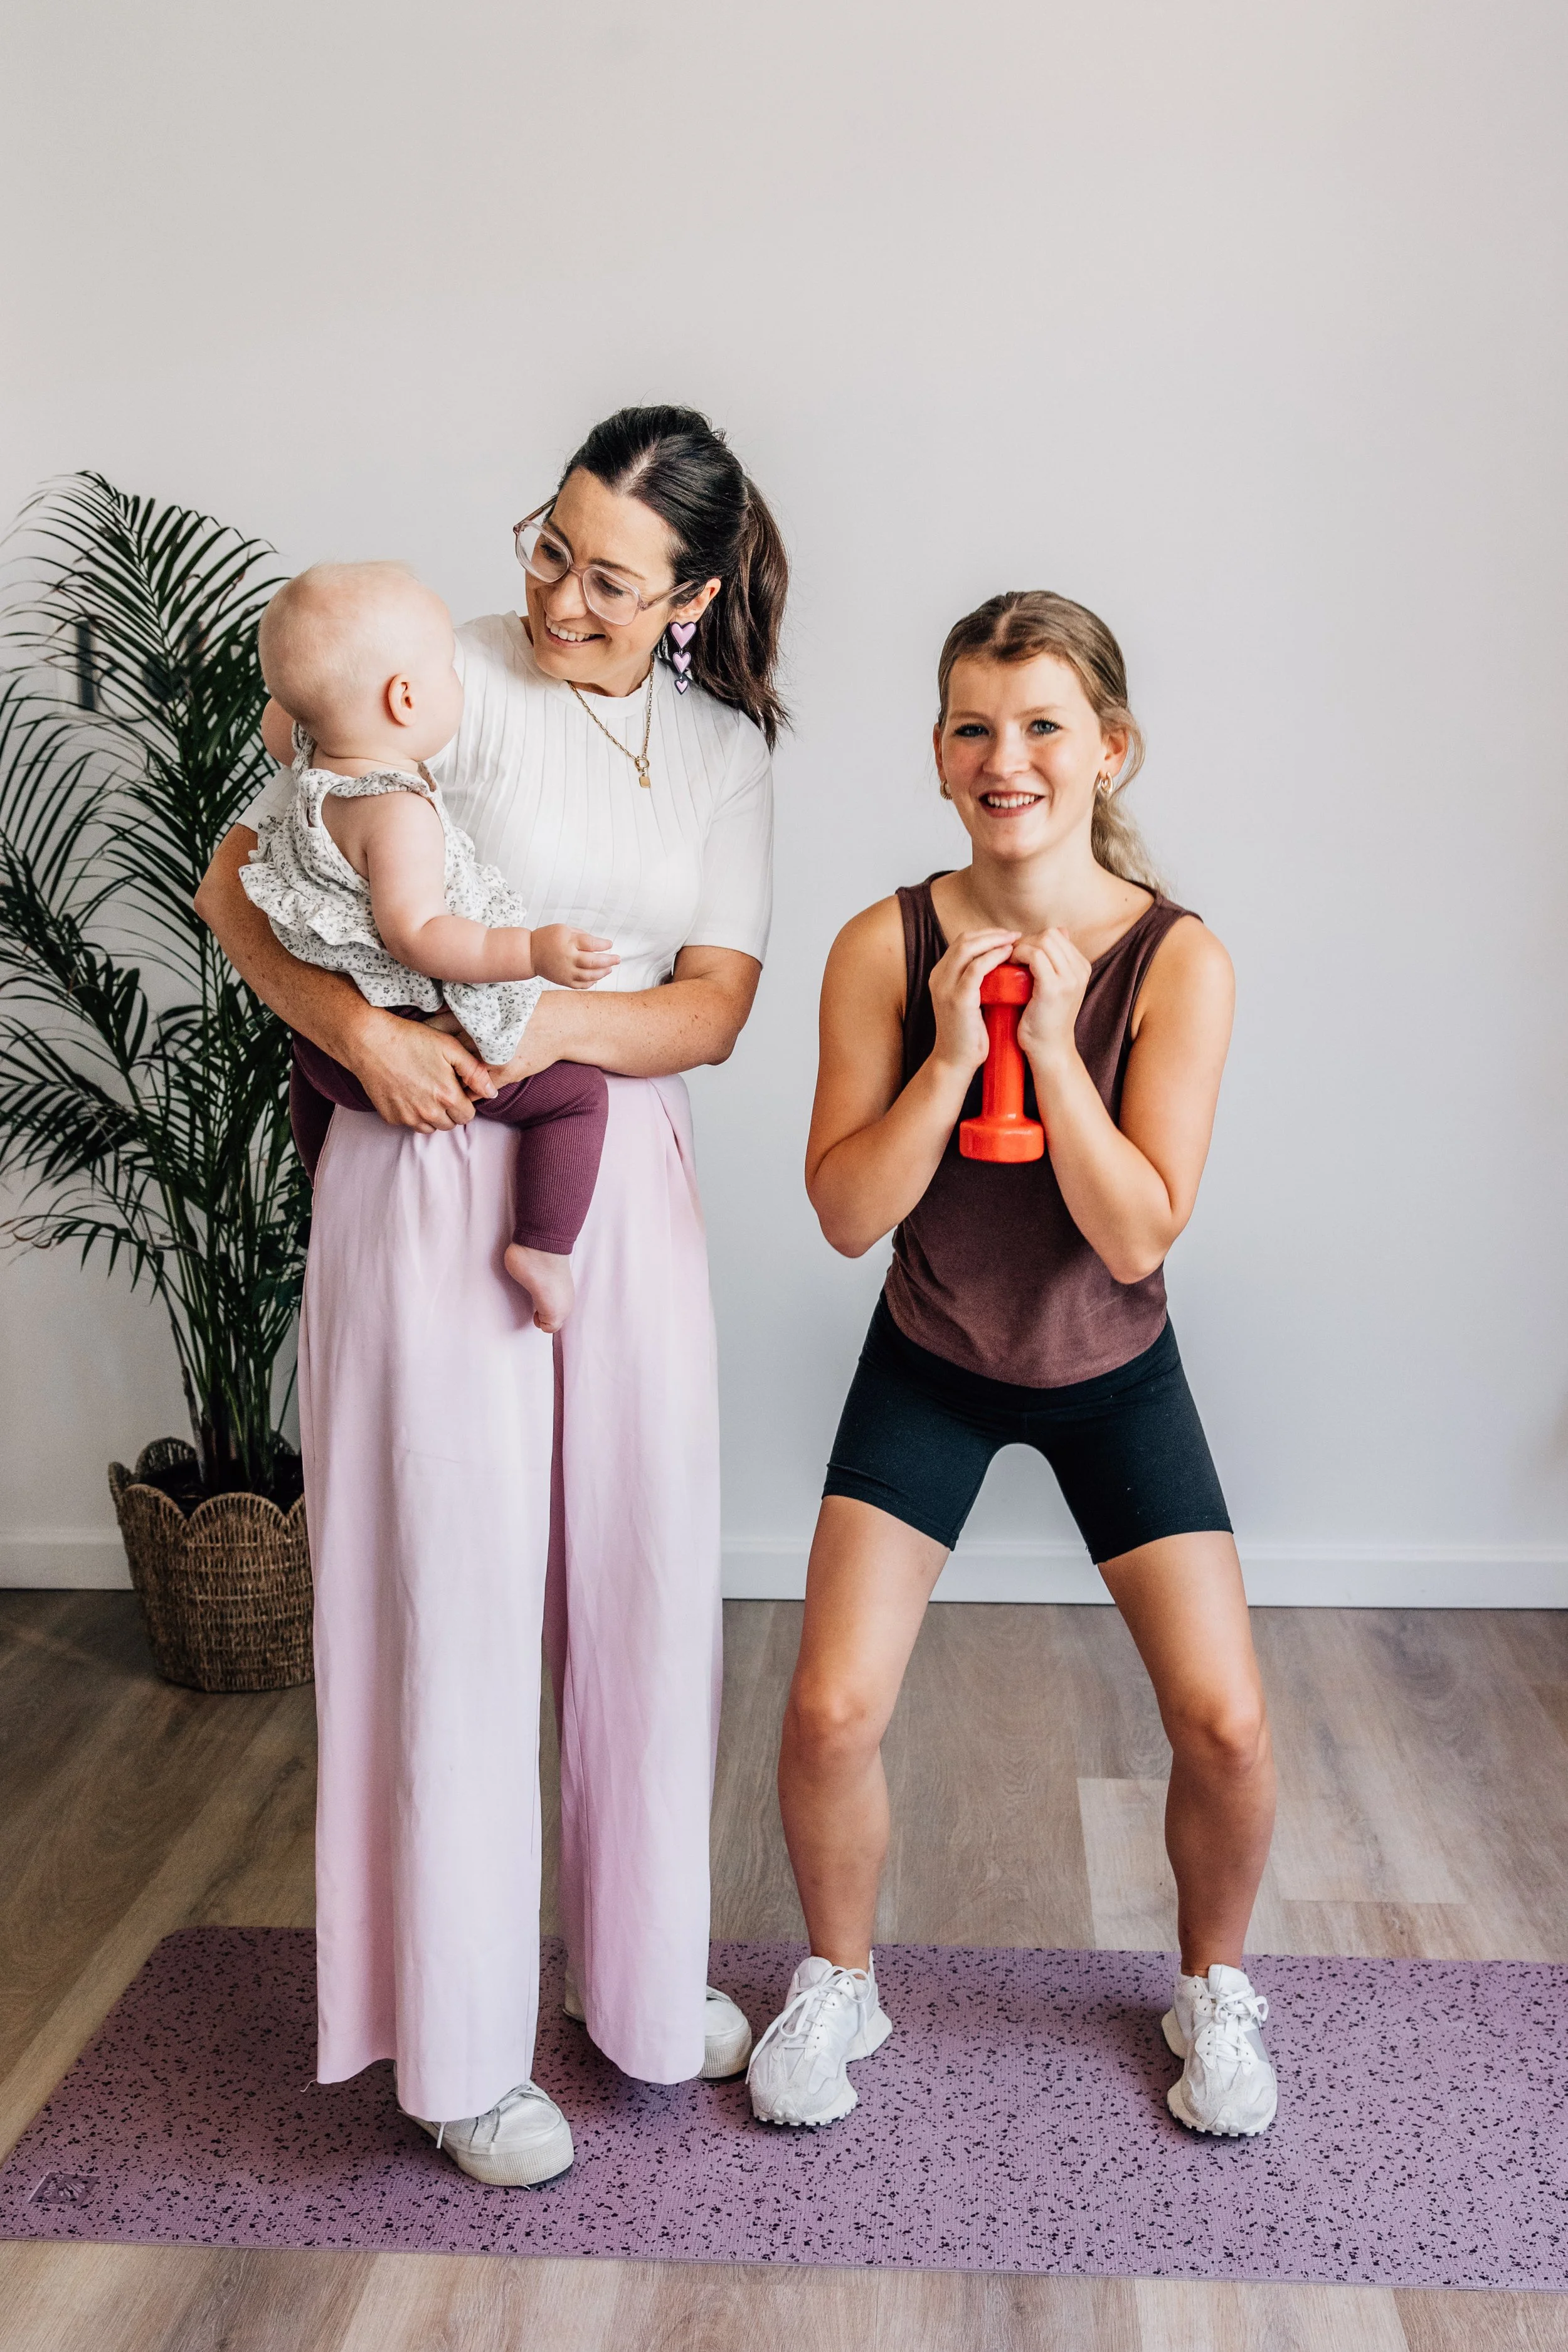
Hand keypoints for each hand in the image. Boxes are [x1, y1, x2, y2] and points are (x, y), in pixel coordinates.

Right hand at [345, 1007, 495, 1130]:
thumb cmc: (412, 1039)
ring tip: (424, 1091)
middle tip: (440, 1088)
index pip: (468, 1116)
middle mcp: (428, 1112)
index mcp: (447, 1096)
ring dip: (432, 1115)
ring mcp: (408, 1117)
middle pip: (450, 1124)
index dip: (465, 1102)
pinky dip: (412, 1113)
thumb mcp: (449, 1047)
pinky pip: (410, 1123)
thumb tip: (491, 1092)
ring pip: (430, 1127)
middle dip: (450, 1110)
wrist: (371, 1042)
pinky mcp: (391, 1117)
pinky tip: (408, 1092)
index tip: (456, 1089)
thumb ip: (474, 1072)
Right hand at [531, 924, 618, 989]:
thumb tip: (599, 944)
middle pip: (593, 962)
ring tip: (610, 968)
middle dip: (609, 960)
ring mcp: (566, 971)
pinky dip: (592, 982)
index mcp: (568, 942)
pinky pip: (582, 985)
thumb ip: (582, 935)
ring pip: (590, 976)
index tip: (609, 944)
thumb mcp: (564, 929)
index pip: (591, 944)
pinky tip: (597, 976)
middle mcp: (568, 958)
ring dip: (603, 972)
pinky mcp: (564, 981)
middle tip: (618, 959)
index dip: (603, 945)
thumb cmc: (548, 938)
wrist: (529, 954)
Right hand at [927, 928, 1020, 1076]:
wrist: (956, 1061)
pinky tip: (1008, 955)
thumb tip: (1002, 964)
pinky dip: (993, 957)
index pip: (962, 942)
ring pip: (968, 948)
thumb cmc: (969, 1034)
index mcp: (940, 975)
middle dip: (992, 933)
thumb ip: (977, 981)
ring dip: (994, 940)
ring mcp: (945, 987)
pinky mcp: (958, 999)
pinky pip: (976, 968)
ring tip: (1015, 941)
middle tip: (1015, 935)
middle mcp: (938, 977)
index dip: (986, 935)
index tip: (1007, 936)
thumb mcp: (969, 1001)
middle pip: (964, 940)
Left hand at [1016, 928, 1092, 1070]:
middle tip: (1010, 957)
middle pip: (1050, 934)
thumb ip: (1056, 962)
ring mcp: (1069, 978)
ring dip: (1020, 947)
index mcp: (1082, 967)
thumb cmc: (1045, 1019)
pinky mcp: (1054, 987)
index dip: (1033, 939)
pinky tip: (1009, 965)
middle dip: (1026, 941)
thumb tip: (1059, 931)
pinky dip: (1018, 955)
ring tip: (1009, 962)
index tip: (1018, 954)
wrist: (1049, 1050)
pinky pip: (1034, 955)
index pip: (1057, 934)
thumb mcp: (1056, 987)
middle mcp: (1080, 970)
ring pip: (1042, 941)